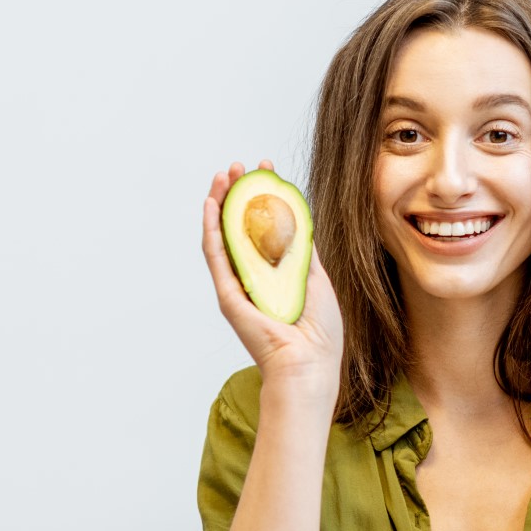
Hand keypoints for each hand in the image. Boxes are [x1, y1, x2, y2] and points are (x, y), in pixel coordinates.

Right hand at [202, 160, 343, 408]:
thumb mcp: (315, 278)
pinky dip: (211, 229)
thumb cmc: (319, 331)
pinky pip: (216, 256)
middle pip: (239, 226)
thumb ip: (303, 251)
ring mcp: (238, 284)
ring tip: (223, 176)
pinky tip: (212, 206)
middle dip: (239, 193)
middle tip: (241, 166)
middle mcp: (253, 275)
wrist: (309, 363)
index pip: (264, 226)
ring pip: (223, 236)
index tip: (268, 171)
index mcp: (275, 271)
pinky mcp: (228, 295)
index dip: (264, 196)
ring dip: (221, 203)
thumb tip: (300, 220)